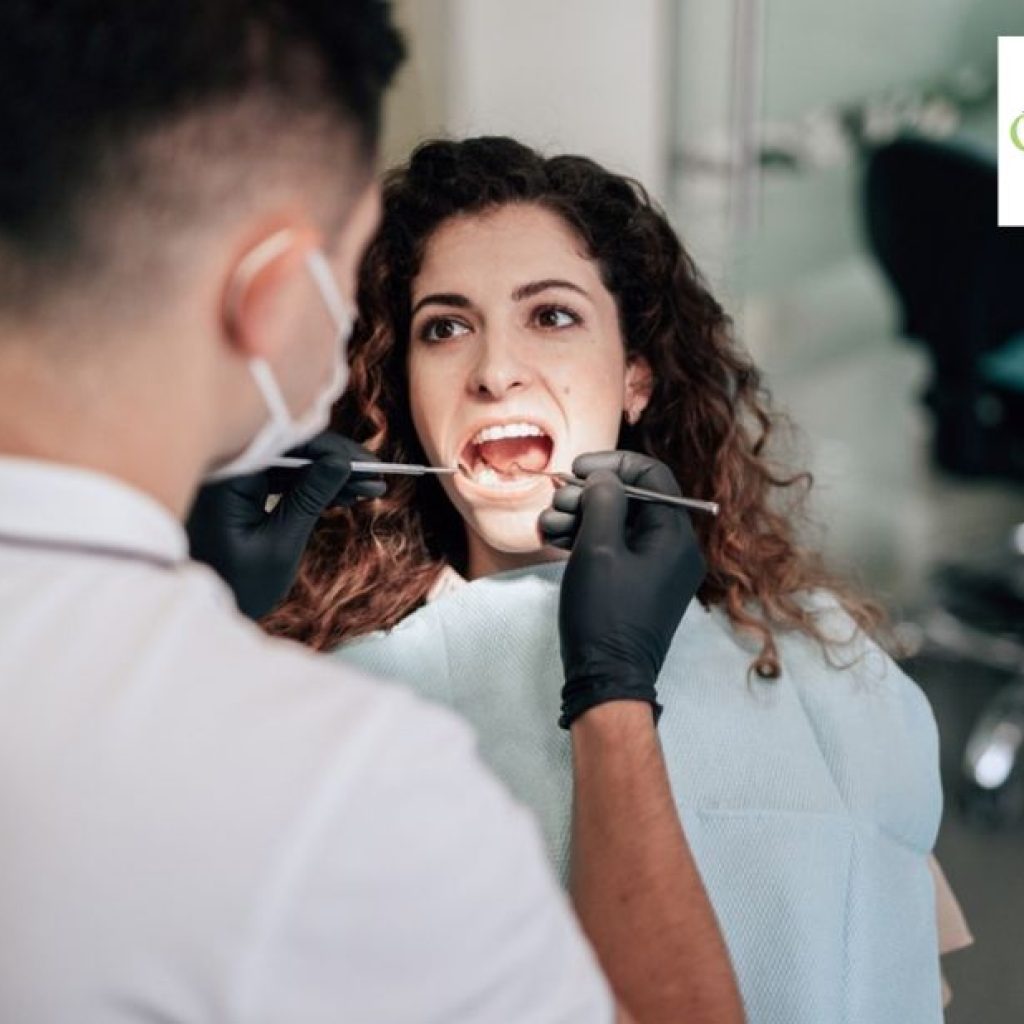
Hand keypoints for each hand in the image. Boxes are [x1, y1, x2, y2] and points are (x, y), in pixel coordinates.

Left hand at [187, 432, 384, 618]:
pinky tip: (341, 496)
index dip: (334, 451)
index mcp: (228, 479)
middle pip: (290, 449)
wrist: (202, 613)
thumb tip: (341, 463)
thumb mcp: (281, 545)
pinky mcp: (238, 494)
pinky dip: (309, 487)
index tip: (369, 465)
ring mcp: (231, 481)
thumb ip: (310, 499)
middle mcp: (226, 471)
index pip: (289, 444)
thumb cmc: (238, 586)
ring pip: (290, 464)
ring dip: (327, 476)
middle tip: (376, 478)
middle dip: (335, 464)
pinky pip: (280, 479)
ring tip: (366, 491)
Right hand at [540, 452, 705, 728]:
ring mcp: (654, 568)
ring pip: (616, 522)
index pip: (653, 476)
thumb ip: (603, 501)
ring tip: (547, 527)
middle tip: (555, 503)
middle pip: (631, 498)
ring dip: (578, 516)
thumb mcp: (598, 549)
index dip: (613, 464)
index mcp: (675, 536)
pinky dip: (584, 539)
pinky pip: (613, 547)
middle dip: (588, 495)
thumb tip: (604, 479)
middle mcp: (672, 548)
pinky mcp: (635, 584)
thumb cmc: (604, 614)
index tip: (577, 468)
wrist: (606, 680)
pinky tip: (553, 540)